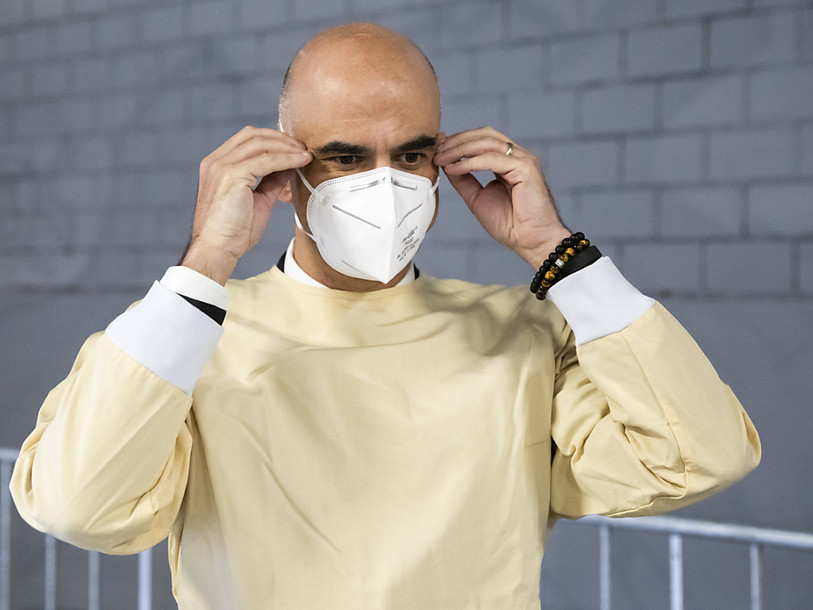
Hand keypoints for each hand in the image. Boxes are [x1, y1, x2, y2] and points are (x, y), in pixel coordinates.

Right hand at [182, 126, 311, 284]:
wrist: (217, 249)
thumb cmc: (234, 231)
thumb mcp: (258, 199)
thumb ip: (271, 180)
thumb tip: (289, 165)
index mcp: (217, 165)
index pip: (246, 139)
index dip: (273, 139)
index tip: (294, 148)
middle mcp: (216, 162)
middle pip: (252, 135)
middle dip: (281, 138)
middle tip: (303, 148)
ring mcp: (221, 167)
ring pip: (260, 144)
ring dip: (287, 147)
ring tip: (305, 154)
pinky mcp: (231, 176)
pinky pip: (266, 161)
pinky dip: (287, 159)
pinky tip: (300, 162)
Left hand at [434, 126, 569, 267]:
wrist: (529, 241)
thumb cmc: (510, 224)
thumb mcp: (477, 198)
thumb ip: (464, 180)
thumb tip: (446, 165)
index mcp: (508, 161)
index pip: (482, 140)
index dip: (459, 141)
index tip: (438, 148)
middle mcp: (518, 156)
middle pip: (485, 135)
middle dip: (458, 140)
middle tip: (437, 150)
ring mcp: (523, 160)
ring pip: (487, 143)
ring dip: (460, 149)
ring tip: (442, 159)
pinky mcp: (526, 168)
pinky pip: (492, 160)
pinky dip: (470, 163)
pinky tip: (454, 169)